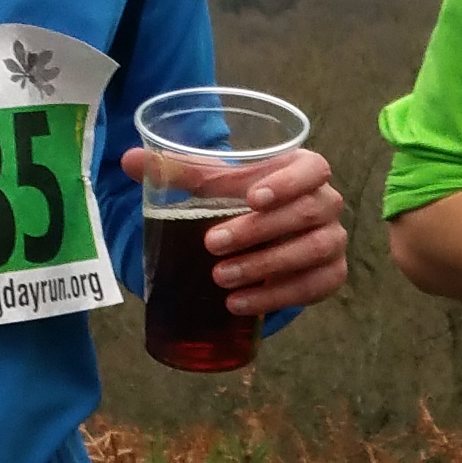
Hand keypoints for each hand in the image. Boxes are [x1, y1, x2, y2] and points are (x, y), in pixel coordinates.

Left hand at [120, 142, 348, 315]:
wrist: (261, 239)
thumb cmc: (239, 202)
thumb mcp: (212, 186)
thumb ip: (176, 171)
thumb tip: (128, 159)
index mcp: (304, 171)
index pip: (313, 169)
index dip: (288, 183)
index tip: (252, 198)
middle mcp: (326, 203)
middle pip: (308, 213)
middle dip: (259, 231)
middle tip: (212, 244)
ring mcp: (333, 240)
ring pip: (314, 250)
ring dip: (266, 265)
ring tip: (221, 278)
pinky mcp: (331, 274)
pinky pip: (316, 286)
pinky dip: (277, 296)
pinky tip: (241, 303)